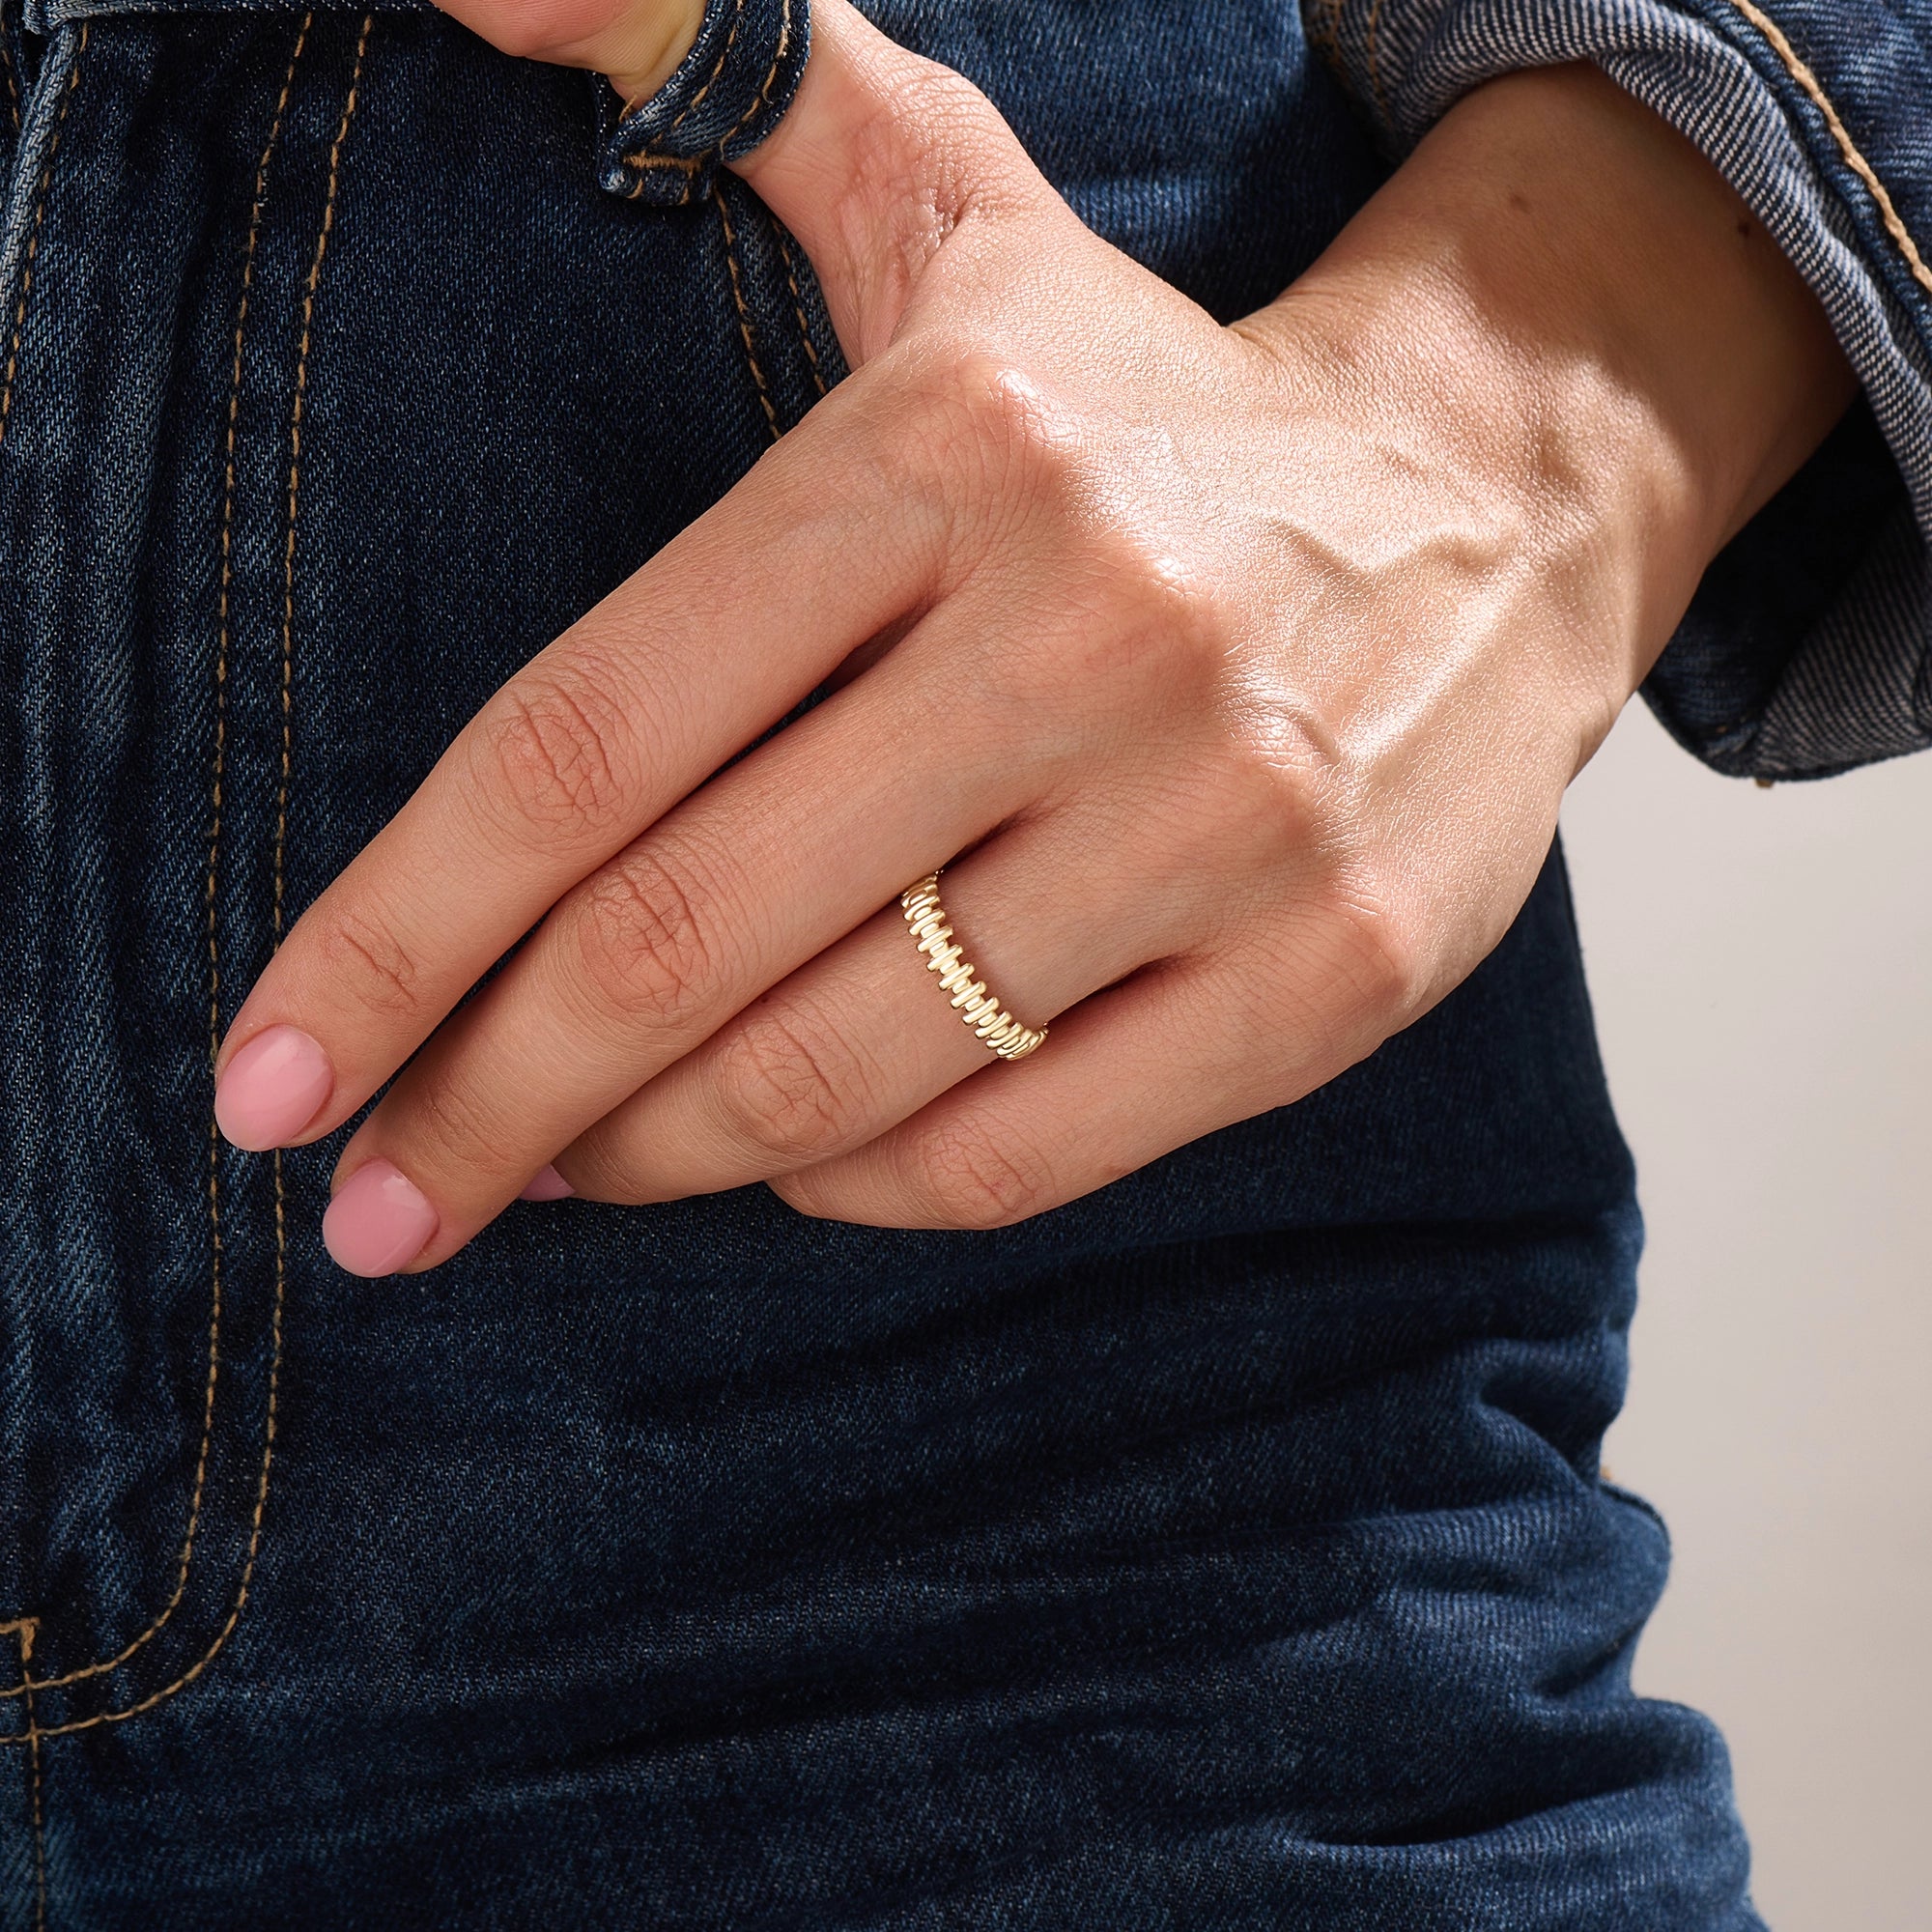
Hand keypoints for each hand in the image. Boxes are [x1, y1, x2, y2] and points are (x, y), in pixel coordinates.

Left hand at [211, 0, 1850, 1274]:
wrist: (1504, 503)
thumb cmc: (1156, 413)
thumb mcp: (956, 215)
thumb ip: (719, 65)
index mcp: (943, 449)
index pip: (580, 739)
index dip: (389, 935)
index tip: (265, 1075)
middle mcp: (1086, 628)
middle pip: (681, 938)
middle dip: (484, 1104)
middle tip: (379, 1198)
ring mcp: (1226, 817)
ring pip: (842, 1072)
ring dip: (656, 1153)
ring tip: (571, 1167)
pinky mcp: (1330, 971)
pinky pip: (1021, 1152)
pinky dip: (862, 1193)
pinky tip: (795, 1166)